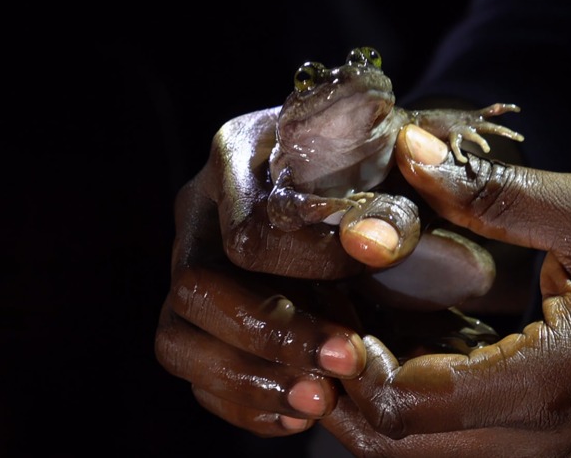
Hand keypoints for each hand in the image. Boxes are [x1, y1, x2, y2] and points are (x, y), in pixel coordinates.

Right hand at [155, 110, 507, 436]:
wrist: (365, 185)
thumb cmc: (379, 171)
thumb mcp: (394, 174)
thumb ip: (388, 208)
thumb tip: (369, 246)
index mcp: (237, 156)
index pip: (246, 232)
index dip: (308, 267)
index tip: (368, 276)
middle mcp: (199, 213)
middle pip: (193, 288)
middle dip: (272, 336)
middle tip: (346, 360)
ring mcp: (188, 270)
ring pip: (176, 341)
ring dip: (248, 381)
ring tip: (320, 400)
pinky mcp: (195, 321)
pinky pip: (194, 378)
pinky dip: (245, 405)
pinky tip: (301, 413)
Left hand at [321, 125, 570, 456]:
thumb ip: (499, 192)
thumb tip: (415, 155)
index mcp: (565, 378)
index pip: (427, 406)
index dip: (361, 374)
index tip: (328, 326)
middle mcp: (560, 437)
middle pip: (418, 451)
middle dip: (355, 407)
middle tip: (319, 346)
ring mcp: (569, 454)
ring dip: (384, 421)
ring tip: (349, 359)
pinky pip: (479, 450)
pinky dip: (429, 422)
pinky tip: (408, 369)